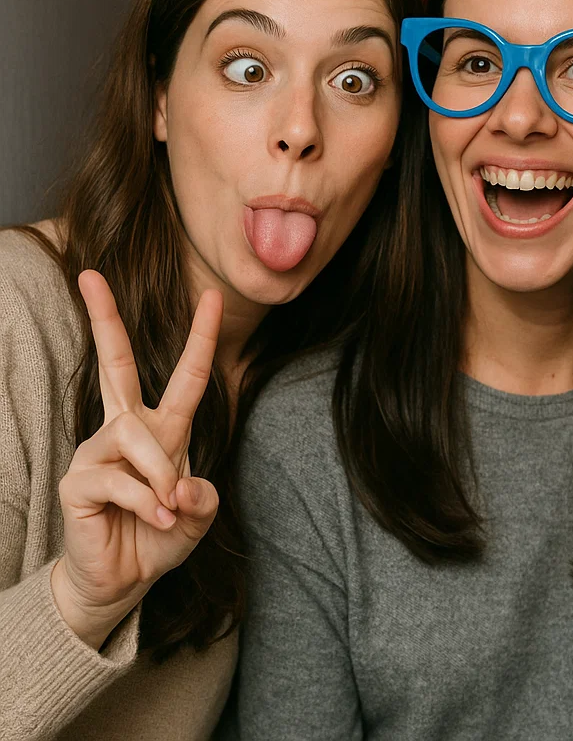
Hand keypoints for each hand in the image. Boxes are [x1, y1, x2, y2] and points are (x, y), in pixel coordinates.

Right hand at [50, 271, 222, 648]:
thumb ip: (203, 498)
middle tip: (89, 275)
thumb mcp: (197, 517)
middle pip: (116, 364)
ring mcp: (97, 451)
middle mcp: (127, 429)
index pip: (186, 374)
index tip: (211, 295)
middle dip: (105, 319)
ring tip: (168, 507)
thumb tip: (186, 485)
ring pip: (135, 436)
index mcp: (163, 428)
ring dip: (160, 474)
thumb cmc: (158, 538)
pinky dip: (146, 501)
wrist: (121, 581)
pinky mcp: (77, 480)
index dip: (199, 336)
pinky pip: (119, 479)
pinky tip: (154, 518)